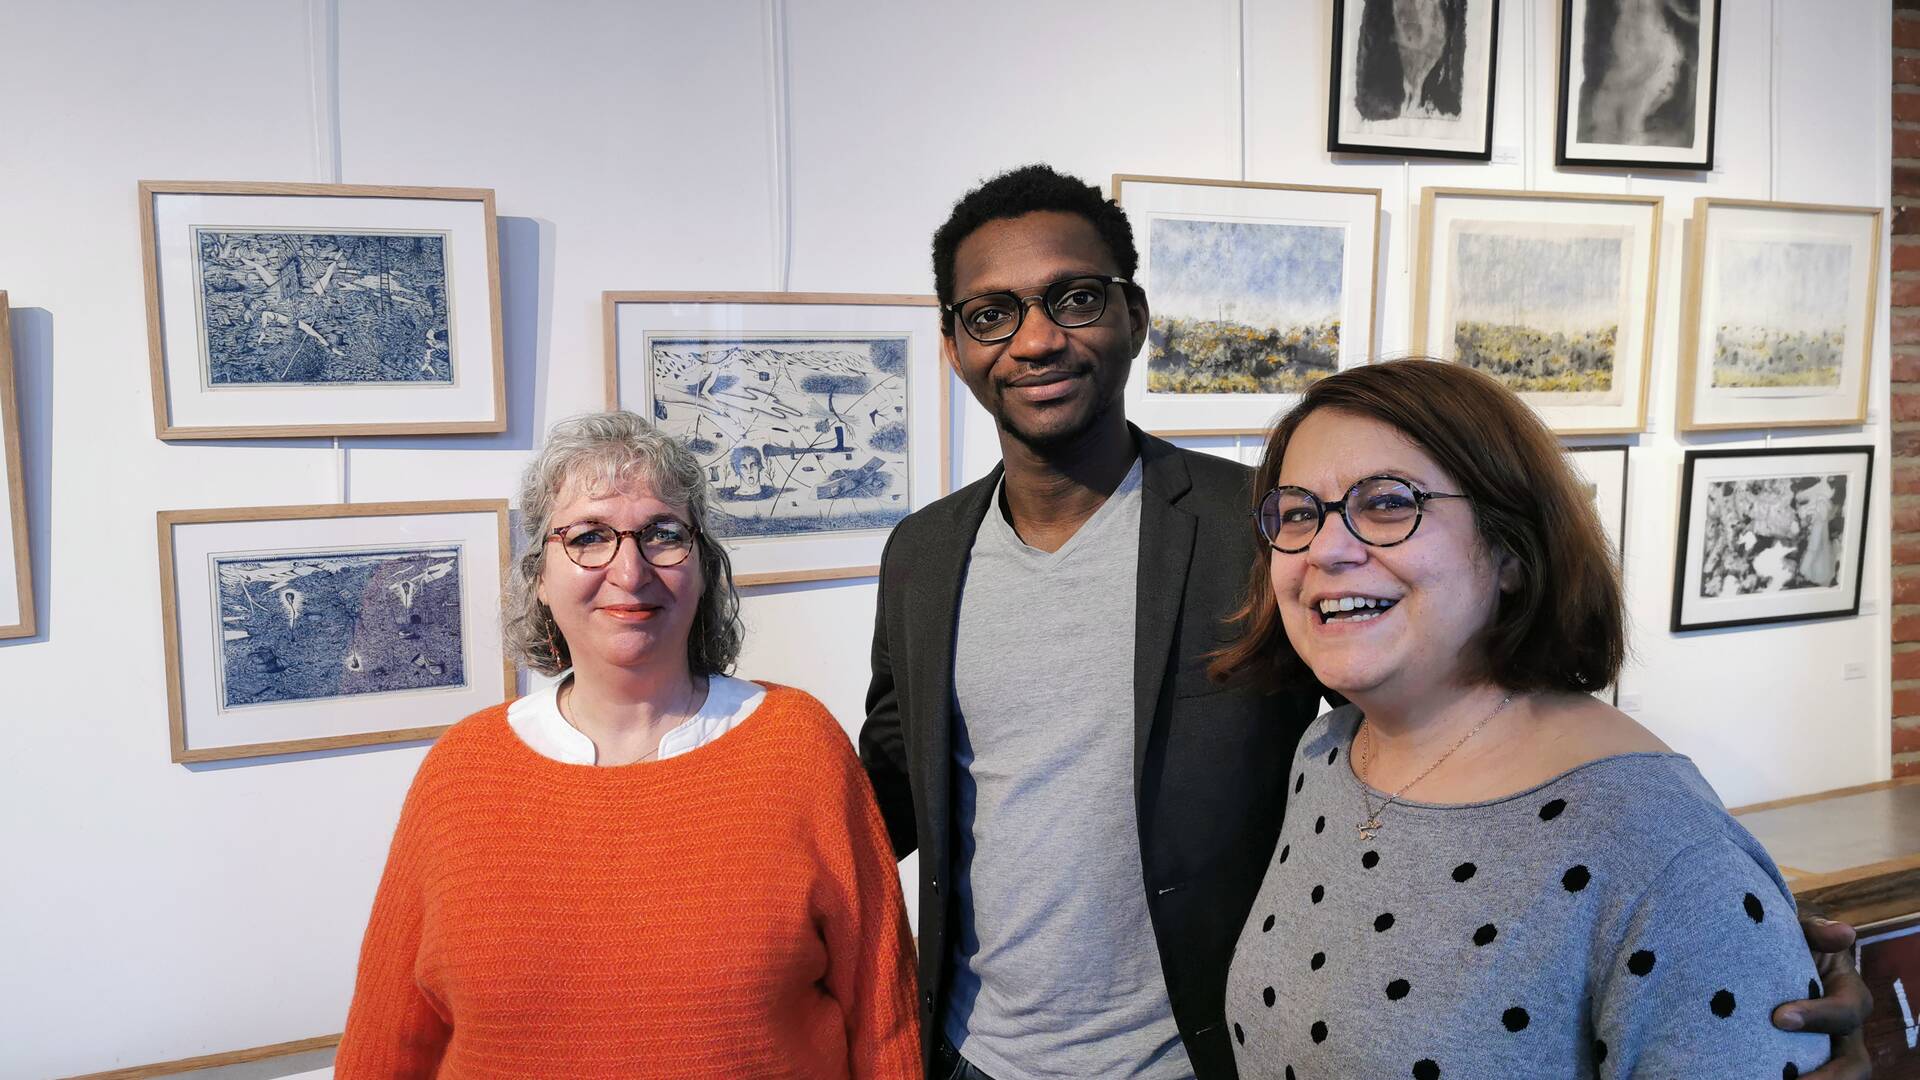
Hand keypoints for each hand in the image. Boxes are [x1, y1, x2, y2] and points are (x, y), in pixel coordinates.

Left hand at [1773, 914, 1872, 1078]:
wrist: (1759, 946)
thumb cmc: (1786, 935)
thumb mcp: (1799, 927)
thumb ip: (1816, 931)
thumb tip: (1844, 933)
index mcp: (1848, 992)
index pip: (1848, 1011)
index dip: (1819, 1016)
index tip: (1779, 1018)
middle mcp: (1841, 1027)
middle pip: (1854, 1063)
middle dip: (1830, 1077)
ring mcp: (1823, 1045)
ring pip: (1832, 1075)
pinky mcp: (1798, 1056)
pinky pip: (1801, 1075)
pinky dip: (1786, 1078)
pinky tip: (1754, 1076)